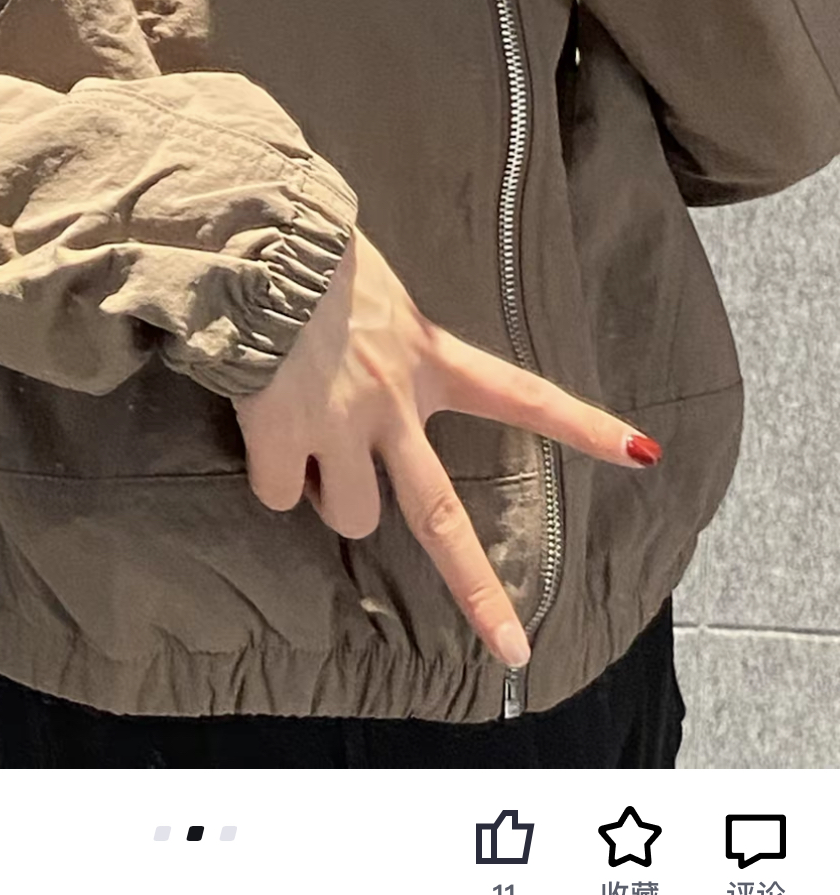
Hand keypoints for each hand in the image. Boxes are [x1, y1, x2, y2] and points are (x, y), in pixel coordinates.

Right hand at [237, 227, 662, 669]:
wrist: (252, 246)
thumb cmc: (309, 250)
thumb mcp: (378, 289)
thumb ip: (390, 336)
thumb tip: (357, 367)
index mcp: (429, 356)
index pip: (521, 394)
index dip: (580, 426)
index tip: (641, 453)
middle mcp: (396, 401)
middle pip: (441, 517)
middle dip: (479, 589)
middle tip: (514, 648)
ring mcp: (343, 427)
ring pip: (351, 516)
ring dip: (330, 496)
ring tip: (309, 443)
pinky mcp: (285, 437)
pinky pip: (280, 494)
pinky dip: (274, 476)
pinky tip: (262, 429)